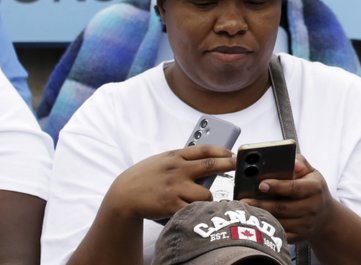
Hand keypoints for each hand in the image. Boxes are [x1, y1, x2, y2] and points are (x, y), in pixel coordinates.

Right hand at [102, 145, 234, 220]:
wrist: (123, 195)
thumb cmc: (146, 176)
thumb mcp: (163, 160)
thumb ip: (182, 159)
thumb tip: (207, 158)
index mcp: (175, 157)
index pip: (204, 150)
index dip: (222, 151)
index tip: (232, 154)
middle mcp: (177, 171)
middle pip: (211, 166)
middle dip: (228, 166)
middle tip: (237, 167)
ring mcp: (175, 189)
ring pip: (205, 194)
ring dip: (208, 198)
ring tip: (204, 199)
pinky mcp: (171, 206)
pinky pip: (193, 210)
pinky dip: (196, 211)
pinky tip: (195, 210)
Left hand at [240, 154, 335, 243]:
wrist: (325, 216)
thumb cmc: (313, 190)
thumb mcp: (312, 173)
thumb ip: (300, 163)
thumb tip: (291, 160)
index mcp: (315, 188)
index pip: (294, 187)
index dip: (277, 186)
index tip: (261, 184)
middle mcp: (312, 207)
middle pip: (282, 206)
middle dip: (261, 203)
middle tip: (243, 200)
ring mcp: (305, 224)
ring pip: (279, 220)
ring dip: (261, 216)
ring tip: (245, 210)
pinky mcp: (298, 236)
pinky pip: (279, 232)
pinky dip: (267, 227)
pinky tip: (256, 222)